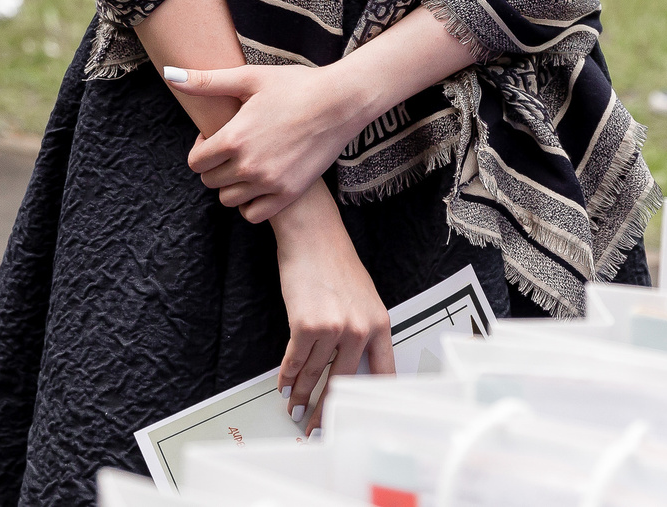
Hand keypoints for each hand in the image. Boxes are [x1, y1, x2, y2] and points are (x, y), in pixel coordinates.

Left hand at [170, 61, 366, 223]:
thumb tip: (170, 74)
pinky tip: (259, 182)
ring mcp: (269, 183)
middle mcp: (248, 165)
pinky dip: (250, 204)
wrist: (341, 102)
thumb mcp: (249, 78)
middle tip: (234, 147)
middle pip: (210, 181)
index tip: (217, 136)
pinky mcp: (289, 194)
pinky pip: (253, 214)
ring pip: (229, 200)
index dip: (202, 148)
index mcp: (234, 138)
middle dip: (215, 165)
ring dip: (231, 185)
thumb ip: (206, 81)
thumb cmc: (295, 85)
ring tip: (247, 163)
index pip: (195, 162)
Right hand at [271, 184, 393, 434]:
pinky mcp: (305, 324)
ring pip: (314, 374)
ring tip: (296, 412)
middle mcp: (360, 330)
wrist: (313, 236)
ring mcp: (333, 328)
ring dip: (302, 397)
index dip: (370, 403)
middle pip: (343, 384)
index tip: (359, 422)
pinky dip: (287, 378)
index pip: (382, 374)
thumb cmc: (336, 264)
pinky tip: (284, 389)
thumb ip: (362, 333)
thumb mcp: (364, 299)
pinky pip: (295, 361)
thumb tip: (350, 369)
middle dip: (327, 412)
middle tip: (318, 430)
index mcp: (380, 324)